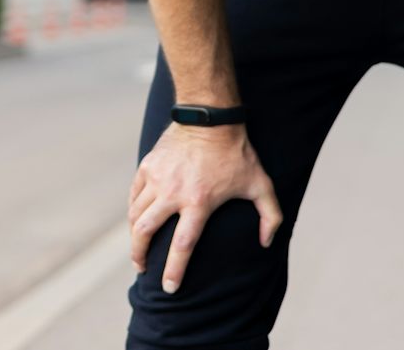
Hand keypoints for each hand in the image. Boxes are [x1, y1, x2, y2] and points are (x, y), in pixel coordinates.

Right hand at [128, 123, 283, 294]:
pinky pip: (134, 195)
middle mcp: (173, 193)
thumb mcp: (261, 185)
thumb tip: (265, 243)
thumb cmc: (237, 152)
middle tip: (141, 269)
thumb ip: (270, 217)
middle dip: (139, 255)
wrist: (210, 116)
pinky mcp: (148, 165)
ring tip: (137, 248)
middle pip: (146, 232)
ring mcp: (157, 178)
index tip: (169, 288)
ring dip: (134, 236)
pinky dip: (133, 210)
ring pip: (136, 215)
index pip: (182, 245)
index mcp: (199, 202)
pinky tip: (136, 219)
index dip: (174, 270)